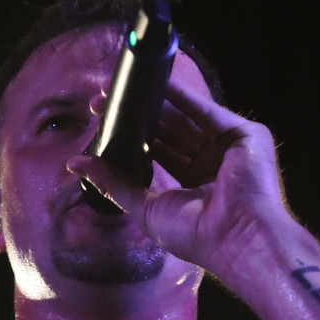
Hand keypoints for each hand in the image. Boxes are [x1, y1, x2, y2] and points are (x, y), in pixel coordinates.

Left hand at [67, 80, 289, 277]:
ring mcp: (228, 149)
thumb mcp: (145, 209)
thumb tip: (75, 165)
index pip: (157, 153)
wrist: (237, 237)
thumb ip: (113, 184)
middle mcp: (211, 167)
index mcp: (193, 188)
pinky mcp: (244, 136)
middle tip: (104, 99)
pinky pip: (206, 110)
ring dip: (154, 101)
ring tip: (122, 88)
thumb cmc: (196, 236)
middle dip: (136, 116)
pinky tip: (156, 81)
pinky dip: (181, 95)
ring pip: (185, 118)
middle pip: (169, 132)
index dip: (130, 137)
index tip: (102, 122)